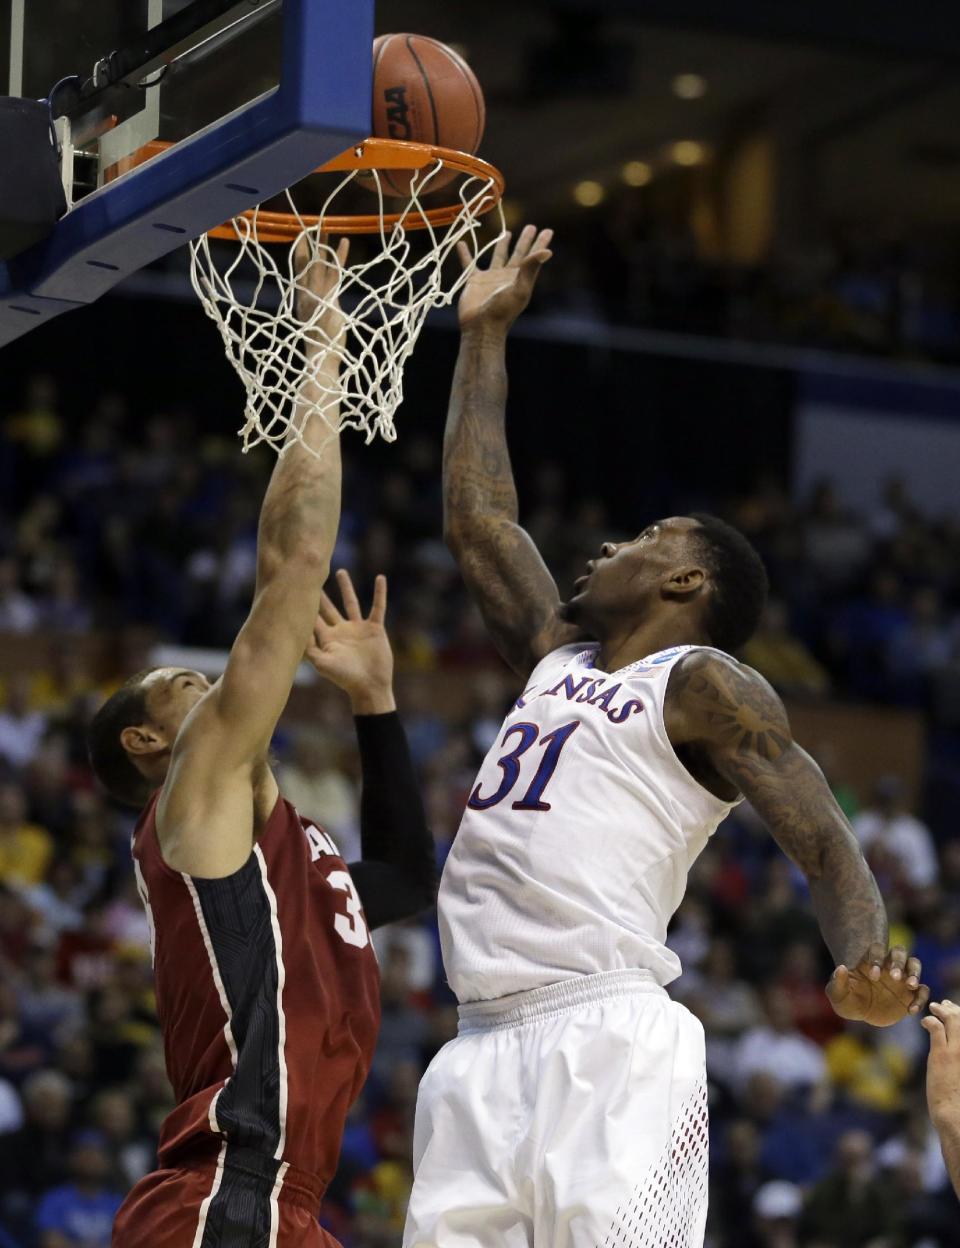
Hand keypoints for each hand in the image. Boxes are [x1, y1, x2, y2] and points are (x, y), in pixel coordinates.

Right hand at [294, 234, 349, 346]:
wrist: (321, 359)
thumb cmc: (321, 346)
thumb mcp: (317, 324)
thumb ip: (318, 310)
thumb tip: (321, 304)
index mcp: (302, 300)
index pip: (299, 272)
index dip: (299, 255)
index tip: (300, 239)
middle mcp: (306, 295)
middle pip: (305, 264)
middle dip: (306, 245)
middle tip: (308, 226)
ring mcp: (317, 296)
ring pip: (319, 264)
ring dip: (322, 246)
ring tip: (324, 228)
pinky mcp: (329, 298)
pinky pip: (335, 272)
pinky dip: (340, 257)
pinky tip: (344, 242)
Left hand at [304, 571, 394, 712]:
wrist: (370, 686)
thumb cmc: (345, 678)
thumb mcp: (322, 664)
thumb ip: (309, 648)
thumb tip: (296, 629)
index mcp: (327, 638)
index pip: (312, 617)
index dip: (304, 603)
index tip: (295, 586)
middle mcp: (341, 630)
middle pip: (328, 606)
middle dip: (319, 592)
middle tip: (310, 573)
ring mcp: (358, 628)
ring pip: (351, 602)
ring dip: (346, 587)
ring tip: (339, 571)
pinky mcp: (375, 628)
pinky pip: (378, 606)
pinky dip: (380, 593)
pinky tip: (380, 578)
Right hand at [456, 224, 552, 332]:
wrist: (481, 327)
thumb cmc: (502, 310)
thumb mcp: (519, 288)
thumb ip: (531, 268)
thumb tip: (548, 251)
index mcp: (520, 278)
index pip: (533, 256)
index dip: (540, 244)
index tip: (548, 230)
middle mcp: (507, 276)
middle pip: (518, 254)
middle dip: (525, 241)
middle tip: (531, 226)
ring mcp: (491, 278)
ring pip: (498, 256)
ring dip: (502, 244)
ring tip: (507, 232)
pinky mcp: (474, 281)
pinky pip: (469, 263)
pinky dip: (465, 254)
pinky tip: (461, 243)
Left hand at [825, 944, 929, 1026]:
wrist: (861, 1014)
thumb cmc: (847, 999)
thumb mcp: (837, 994)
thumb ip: (837, 982)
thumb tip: (841, 968)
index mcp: (869, 960)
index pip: (876, 950)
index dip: (876, 959)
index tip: (873, 976)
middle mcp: (888, 965)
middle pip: (899, 952)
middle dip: (898, 962)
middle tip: (895, 977)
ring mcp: (901, 978)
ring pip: (914, 964)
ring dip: (915, 973)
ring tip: (911, 985)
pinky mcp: (911, 994)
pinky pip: (922, 991)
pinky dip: (920, 998)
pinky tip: (911, 1010)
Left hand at [922, 1000, 959, 1127]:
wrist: (958, 1116)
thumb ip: (958, 1058)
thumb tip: (954, 1053)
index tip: (956, 1010)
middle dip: (954, 1009)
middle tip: (943, 1005)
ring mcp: (958, 1051)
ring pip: (952, 1020)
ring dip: (942, 1011)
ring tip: (933, 1007)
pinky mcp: (943, 1054)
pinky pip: (936, 1028)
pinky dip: (930, 1021)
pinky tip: (924, 1021)